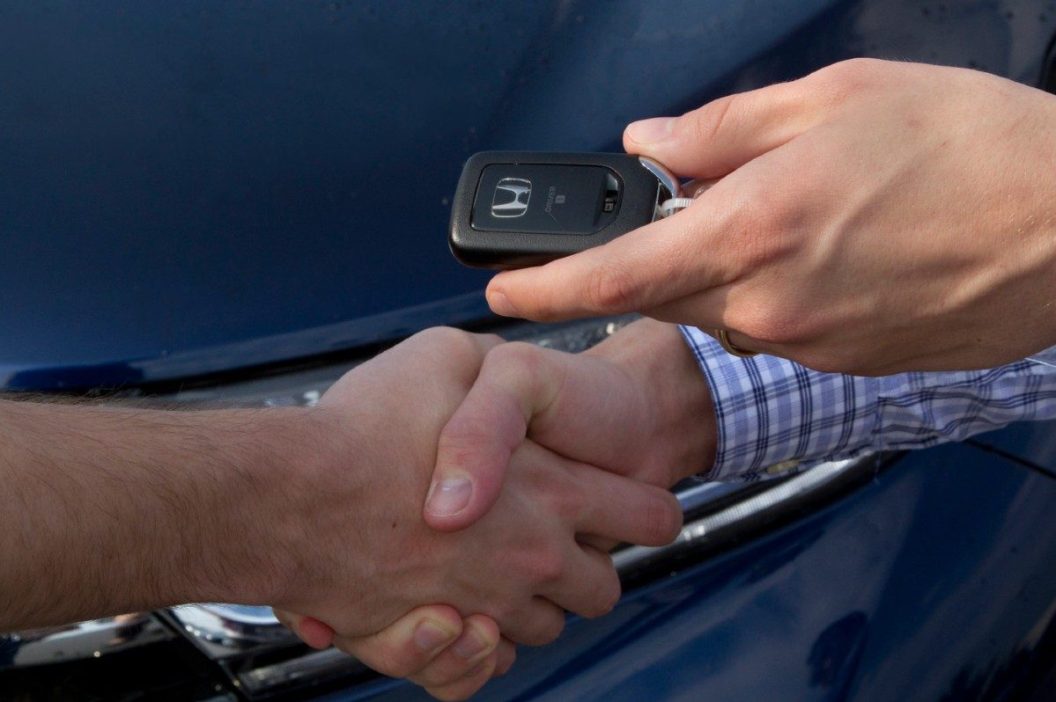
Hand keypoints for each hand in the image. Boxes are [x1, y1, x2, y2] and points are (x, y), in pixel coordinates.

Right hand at [268, 328, 681, 693]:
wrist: (286, 496)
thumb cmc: (362, 430)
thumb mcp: (444, 355)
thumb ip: (493, 366)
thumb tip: (504, 374)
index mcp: (553, 488)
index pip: (651, 517)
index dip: (646, 511)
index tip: (631, 507)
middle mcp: (532, 556)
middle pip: (602, 588)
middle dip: (587, 569)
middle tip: (553, 541)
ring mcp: (488, 604)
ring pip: (543, 627)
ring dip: (529, 605)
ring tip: (491, 567)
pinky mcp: (437, 642)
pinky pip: (485, 667)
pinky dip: (480, 649)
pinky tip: (459, 611)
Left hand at [484, 59, 1055, 373]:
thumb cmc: (969, 147)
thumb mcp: (835, 98)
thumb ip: (724, 128)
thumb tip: (652, 143)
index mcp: (754, 230)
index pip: (615, 276)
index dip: (545, 289)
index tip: (500, 297)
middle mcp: (769, 305)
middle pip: (662, 295)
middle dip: (651, 259)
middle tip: (673, 215)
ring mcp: (807, 346)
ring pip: (720, 314)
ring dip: (720, 272)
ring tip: (784, 216)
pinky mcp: (843, 364)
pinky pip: (773, 333)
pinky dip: (769, 295)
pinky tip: (822, 253)